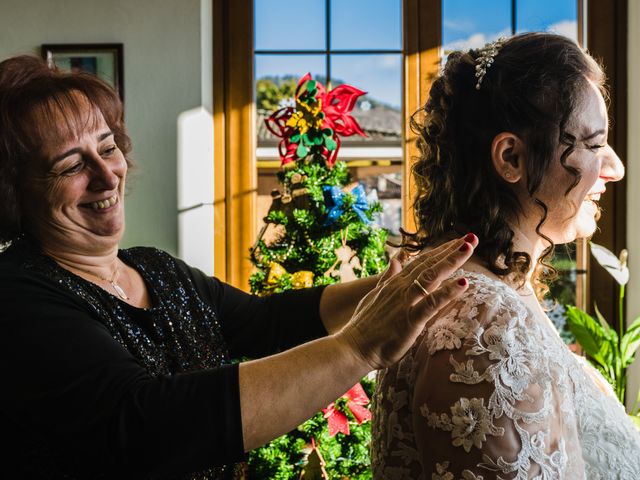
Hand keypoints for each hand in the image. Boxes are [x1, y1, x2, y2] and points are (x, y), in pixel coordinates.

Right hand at [335, 234, 476, 369]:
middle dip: (451, 251)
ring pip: (432, 277)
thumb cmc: (364, 327)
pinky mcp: (410, 320)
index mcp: (395, 283)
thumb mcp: (374, 296)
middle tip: (471, 238)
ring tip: (468, 248)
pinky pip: (432, 303)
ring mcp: (405, 302)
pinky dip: (447, 293)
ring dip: (451, 262)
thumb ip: (386, 278)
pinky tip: (463, 283)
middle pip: (430, 265)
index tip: (457, 241)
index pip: (421, 262)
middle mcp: (401, 288)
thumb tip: (394, 260)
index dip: (440, 251)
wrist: (352, 348)